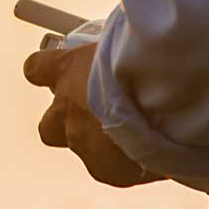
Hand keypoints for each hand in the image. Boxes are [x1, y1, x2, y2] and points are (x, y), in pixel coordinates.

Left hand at [23, 42, 163, 187]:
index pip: (37, 68)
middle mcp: (66, 111)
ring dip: (102, 143)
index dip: (46, 71)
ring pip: (83, 148)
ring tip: (138, 132)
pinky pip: (112, 169)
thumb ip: (118, 48)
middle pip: (49, 124)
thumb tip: (130, 42)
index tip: (61, 71)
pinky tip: (152, 149)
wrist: (171, 98)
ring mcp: (83, 143)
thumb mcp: (128, 38)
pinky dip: (127, 162)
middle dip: (69, 122)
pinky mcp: (107, 170)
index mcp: (67, 71)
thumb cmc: (150, 56)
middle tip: (98, 113)